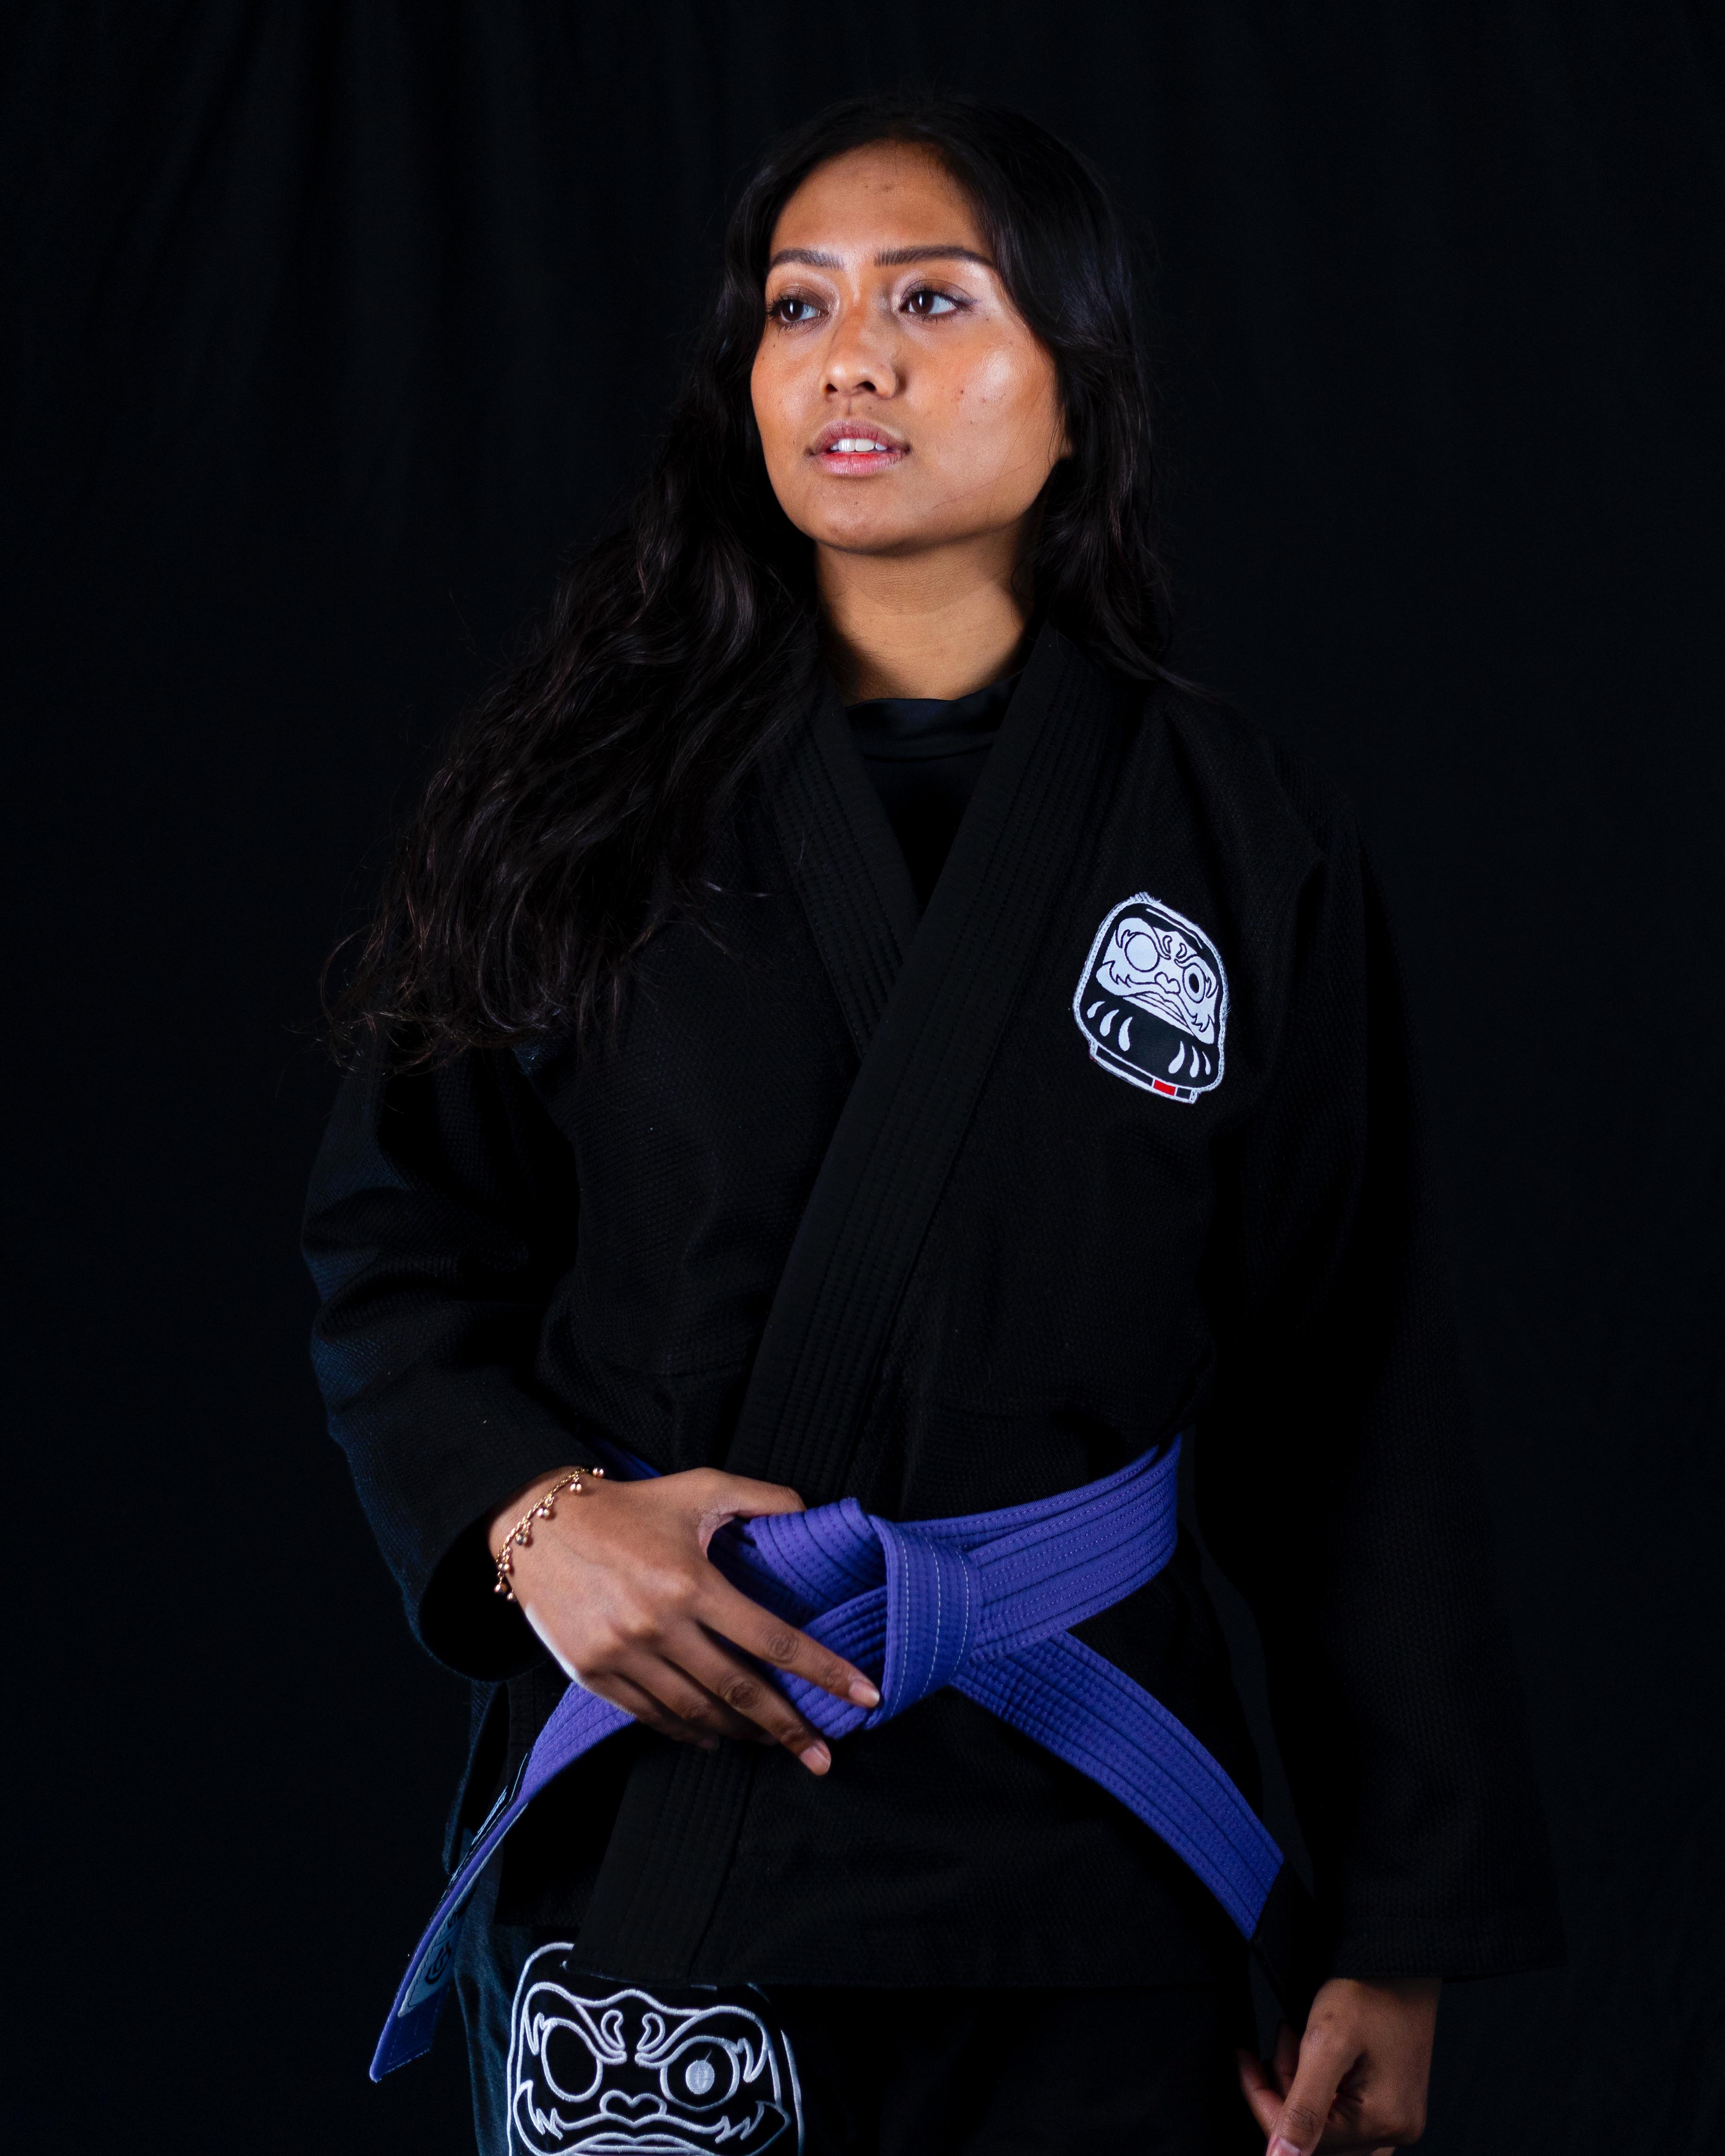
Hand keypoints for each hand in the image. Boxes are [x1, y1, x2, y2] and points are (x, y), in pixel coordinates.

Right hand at [487, 1466, 879, 1772]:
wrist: (540, 1524)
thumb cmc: (629, 1505)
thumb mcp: (699, 1487)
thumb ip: (760, 1498)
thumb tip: (808, 1511)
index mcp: (690, 1581)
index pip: (772, 1638)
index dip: (823, 1670)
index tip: (863, 1696)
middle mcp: (658, 1624)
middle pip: (740, 1691)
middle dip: (789, 1728)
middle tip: (824, 1756)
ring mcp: (623, 1655)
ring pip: (697, 1712)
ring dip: (742, 1734)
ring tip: (774, 1743)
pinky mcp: (594, 1674)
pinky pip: (653, 1716)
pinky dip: (690, 1732)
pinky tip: (715, 1737)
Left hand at [1237, 1977, 1439, 2152]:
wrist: (1399, 1958)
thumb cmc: (1369, 1990)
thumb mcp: (1326, 2044)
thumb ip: (1303, 2108)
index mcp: (1382, 2122)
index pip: (1303, 2137)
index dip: (1263, 2100)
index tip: (1243, 2060)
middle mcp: (1394, 2129)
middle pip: (1315, 2132)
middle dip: (1284, 2087)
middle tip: (1282, 2038)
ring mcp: (1394, 2115)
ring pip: (1325, 2120)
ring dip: (1299, 2082)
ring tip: (1296, 2035)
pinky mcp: (1390, 2098)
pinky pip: (1343, 2106)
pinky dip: (1318, 2080)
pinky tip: (1312, 2048)